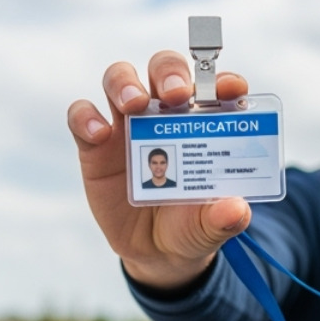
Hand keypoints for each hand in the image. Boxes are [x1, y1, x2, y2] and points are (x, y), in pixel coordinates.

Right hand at [66, 52, 252, 289]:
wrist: (155, 251)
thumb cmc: (190, 224)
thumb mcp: (210, 226)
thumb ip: (224, 218)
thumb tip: (237, 211)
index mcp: (202, 123)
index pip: (213, 88)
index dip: (222, 81)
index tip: (231, 89)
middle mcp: (165, 114)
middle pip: (164, 69)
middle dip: (170, 73)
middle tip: (175, 94)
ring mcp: (127, 125)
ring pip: (120, 79)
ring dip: (125, 83)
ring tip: (133, 104)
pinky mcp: (95, 145)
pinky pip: (82, 116)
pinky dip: (86, 117)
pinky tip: (99, 134)